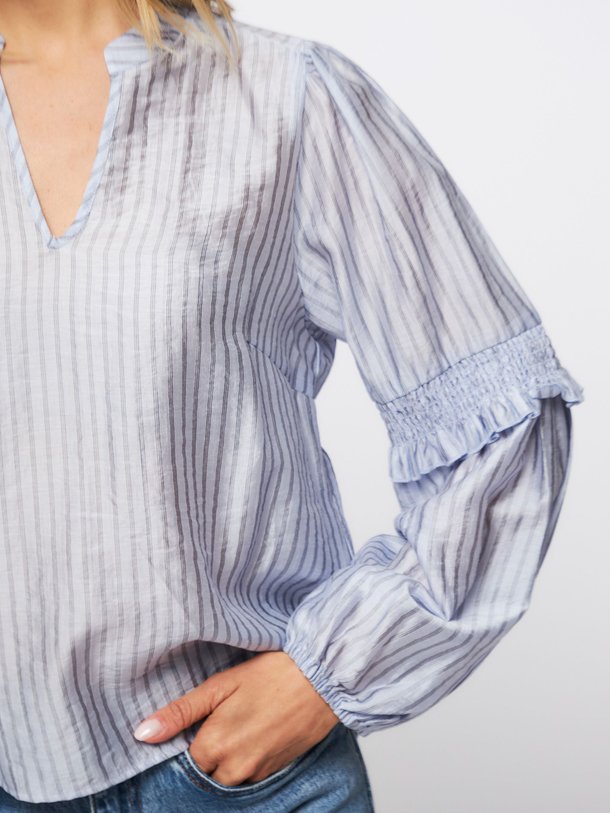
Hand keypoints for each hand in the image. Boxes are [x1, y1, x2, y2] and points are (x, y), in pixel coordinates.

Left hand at [132, 650, 339, 786]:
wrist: (322, 679)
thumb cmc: (272, 674)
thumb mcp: (221, 685)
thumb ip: (180, 712)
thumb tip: (142, 734)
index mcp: (214, 745)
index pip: (184, 758)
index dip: (189, 737)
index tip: (203, 718)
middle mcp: (233, 768)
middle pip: (205, 770)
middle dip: (208, 749)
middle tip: (223, 716)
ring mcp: (256, 773)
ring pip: (226, 775)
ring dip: (227, 756)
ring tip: (242, 720)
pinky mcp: (274, 771)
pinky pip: (248, 774)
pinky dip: (246, 757)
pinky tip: (257, 729)